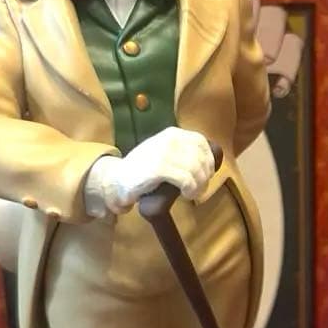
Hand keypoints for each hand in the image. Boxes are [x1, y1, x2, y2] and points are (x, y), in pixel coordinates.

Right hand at [84, 128, 215, 217]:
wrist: (118, 178)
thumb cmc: (144, 168)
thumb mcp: (165, 152)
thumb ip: (184, 151)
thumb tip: (209, 162)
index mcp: (173, 133)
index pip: (202, 143)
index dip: (209, 160)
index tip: (207, 174)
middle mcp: (170, 139)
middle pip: (201, 158)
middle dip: (205, 176)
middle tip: (199, 189)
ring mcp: (164, 153)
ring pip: (196, 170)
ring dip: (199, 185)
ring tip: (192, 193)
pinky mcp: (159, 169)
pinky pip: (187, 179)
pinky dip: (191, 189)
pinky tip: (186, 194)